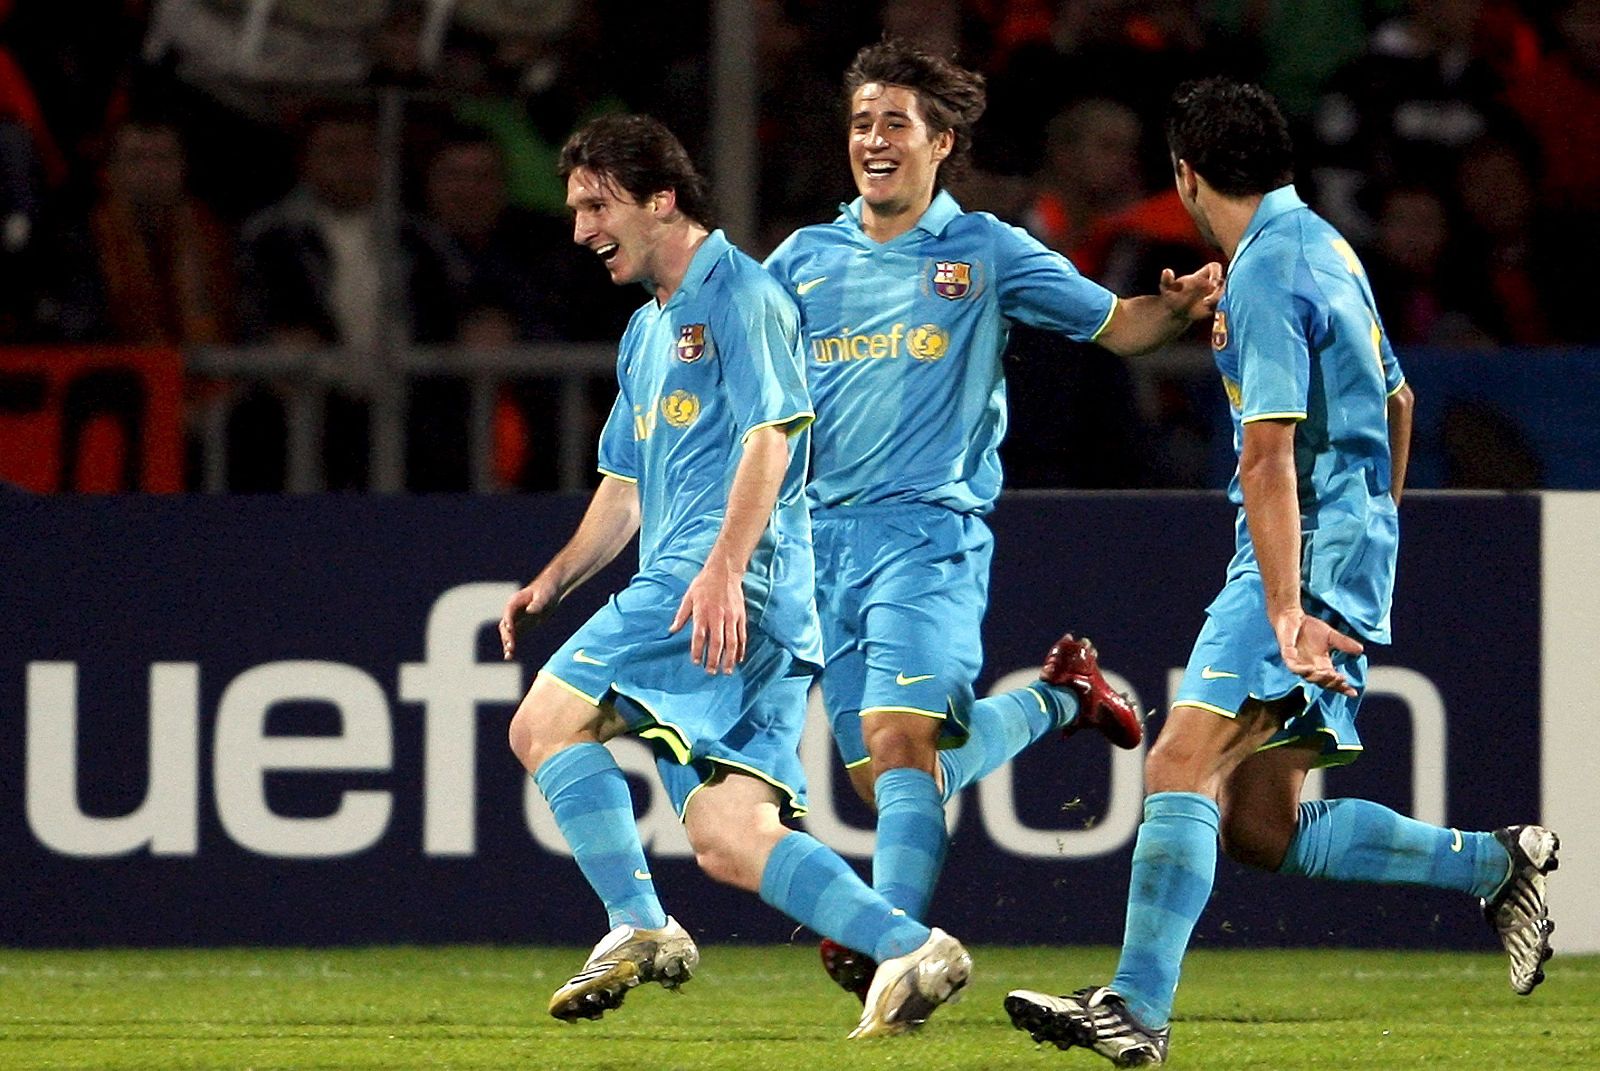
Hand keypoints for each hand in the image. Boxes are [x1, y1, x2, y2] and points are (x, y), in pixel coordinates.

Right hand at [499, 580, 558, 658]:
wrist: (552, 591)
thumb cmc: (547, 590)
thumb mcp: (544, 596)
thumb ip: (537, 604)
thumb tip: (530, 611)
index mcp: (515, 601)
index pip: (509, 612)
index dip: (508, 621)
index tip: (511, 630)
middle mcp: (512, 611)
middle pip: (505, 625)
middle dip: (507, 636)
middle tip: (511, 647)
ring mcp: (516, 619)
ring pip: (507, 633)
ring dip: (507, 643)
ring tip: (509, 655)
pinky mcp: (522, 626)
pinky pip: (514, 637)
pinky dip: (511, 645)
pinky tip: (510, 656)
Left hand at [670, 556, 746, 674]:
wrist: (725, 571)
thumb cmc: (704, 584)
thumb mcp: (688, 597)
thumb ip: (681, 616)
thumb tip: (672, 631)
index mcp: (702, 612)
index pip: (700, 636)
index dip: (697, 650)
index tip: (696, 662)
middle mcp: (718, 616)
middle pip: (717, 643)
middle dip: (714, 659)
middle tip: (711, 672)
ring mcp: (731, 617)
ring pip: (732, 642)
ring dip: (729, 658)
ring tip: (727, 671)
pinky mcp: (741, 616)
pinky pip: (742, 636)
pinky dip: (741, 649)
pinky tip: (739, 658)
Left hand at [1159, 262, 1223, 322]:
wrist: (1175, 311)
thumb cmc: (1172, 294)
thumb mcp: (1167, 287)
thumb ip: (1167, 279)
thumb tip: (1166, 271)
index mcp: (1201, 276)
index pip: (1215, 267)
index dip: (1216, 273)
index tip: (1212, 283)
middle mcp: (1210, 284)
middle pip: (1223, 283)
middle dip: (1218, 291)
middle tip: (1207, 300)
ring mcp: (1213, 295)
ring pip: (1223, 295)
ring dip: (1216, 300)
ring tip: (1205, 305)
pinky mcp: (1213, 307)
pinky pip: (1221, 306)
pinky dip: (1216, 309)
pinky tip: (1206, 312)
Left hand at [1273, 607, 1363, 696]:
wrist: (1292, 616)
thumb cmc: (1310, 627)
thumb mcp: (1331, 636)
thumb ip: (1344, 643)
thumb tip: (1361, 650)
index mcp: (1321, 665)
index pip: (1333, 680)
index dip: (1342, 688)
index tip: (1353, 692)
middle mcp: (1310, 667)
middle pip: (1322, 683)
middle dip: (1332, 683)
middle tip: (1342, 679)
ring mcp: (1298, 663)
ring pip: (1308, 677)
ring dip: (1319, 678)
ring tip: (1330, 674)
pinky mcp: (1287, 656)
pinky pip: (1293, 667)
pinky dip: (1302, 669)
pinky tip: (1311, 668)